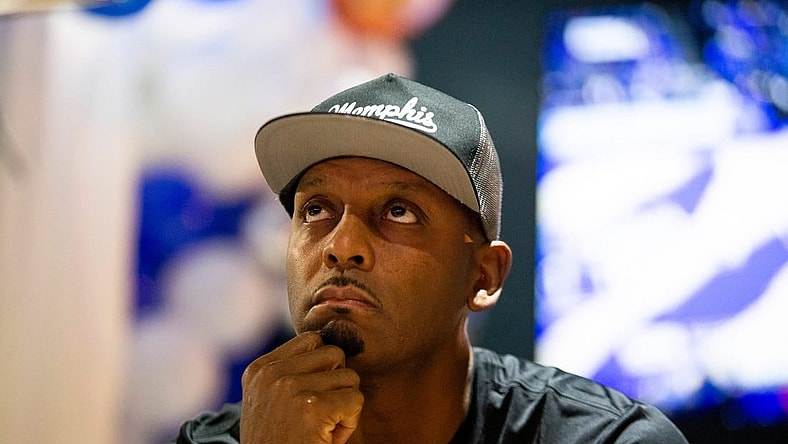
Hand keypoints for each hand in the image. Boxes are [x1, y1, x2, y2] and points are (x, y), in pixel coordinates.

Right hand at [240, 332, 363, 443]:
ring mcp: (289, 388)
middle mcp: (271, 374)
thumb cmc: (278, 442)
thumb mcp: (270, 400)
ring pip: (349, 377)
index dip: (323, 368)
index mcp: (259, 370)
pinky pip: (355, 400)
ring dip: (344, 405)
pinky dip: (350, 422)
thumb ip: (291, 372)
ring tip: (323, 428)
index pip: (311, 340)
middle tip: (322, 414)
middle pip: (334, 354)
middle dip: (337, 383)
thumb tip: (334, 347)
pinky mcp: (311, 407)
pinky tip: (328, 438)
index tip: (311, 398)